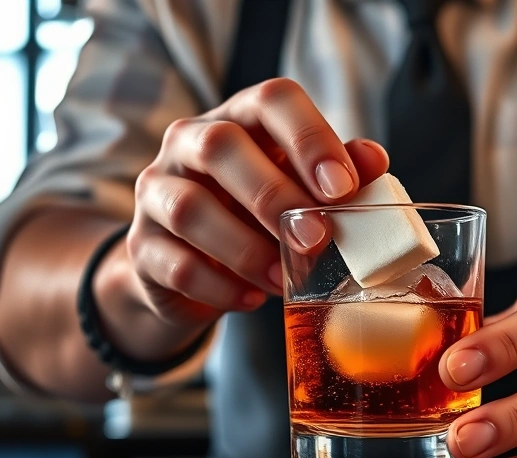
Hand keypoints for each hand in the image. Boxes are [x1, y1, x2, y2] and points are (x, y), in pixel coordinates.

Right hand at [125, 78, 387, 328]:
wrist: (189, 267)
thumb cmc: (256, 215)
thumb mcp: (297, 189)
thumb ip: (336, 174)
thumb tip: (374, 162)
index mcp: (239, 117)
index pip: (271, 99)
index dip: (310, 137)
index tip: (343, 186)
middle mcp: (188, 143)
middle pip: (220, 146)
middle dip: (274, 195)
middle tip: (318, 238)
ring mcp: (157, 191)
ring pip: (190, 208)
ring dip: (246, 249)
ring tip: (284, 280)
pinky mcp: (141, 246)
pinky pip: (175, 264)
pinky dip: (219, 287)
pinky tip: (251, 298)